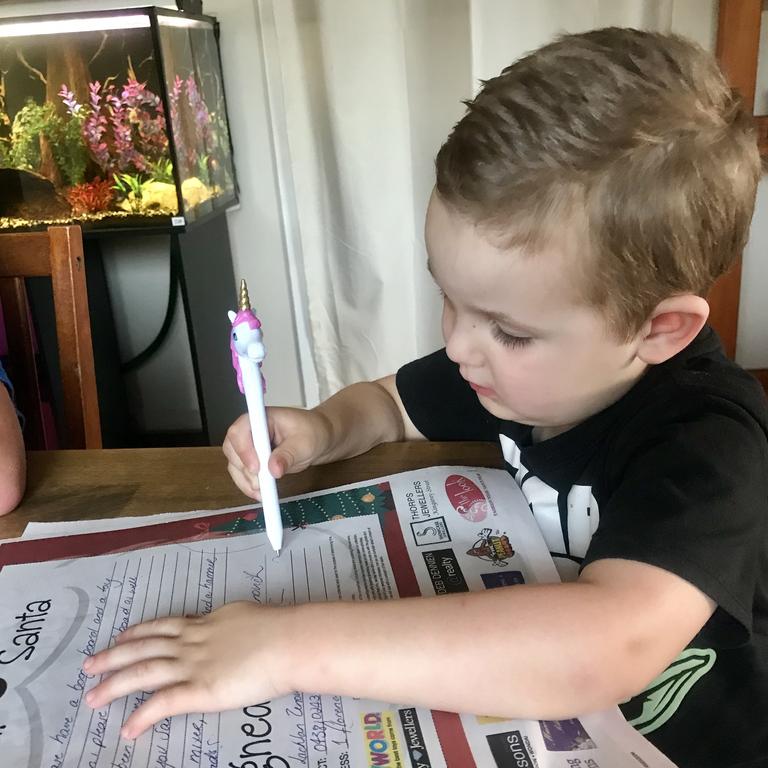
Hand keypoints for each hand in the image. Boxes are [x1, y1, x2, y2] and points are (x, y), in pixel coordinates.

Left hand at [83, 602, 294, 738]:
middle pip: (144, 647)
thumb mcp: (246, 616)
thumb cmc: (277, 628)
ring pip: (144, 672)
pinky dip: (142, 716)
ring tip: (93, 697)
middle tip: (90, 665)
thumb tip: (231, 625)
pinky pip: (163, 704)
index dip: (140, 631)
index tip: (122, 636)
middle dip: (114, 656)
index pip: (164, 626)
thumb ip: (230, 624)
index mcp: (205, 623)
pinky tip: (128, 729)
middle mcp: (193, 642)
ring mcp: (194, 665)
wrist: (287, 642)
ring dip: (115, 684)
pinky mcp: (200, 690)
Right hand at [222, 407, 329, 498]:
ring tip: (263, 493)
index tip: (257, 468)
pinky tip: (261, 494)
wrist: (319, 439)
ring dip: (245, 481)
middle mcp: (251, 430)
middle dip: (245, 469)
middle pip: (232, 449)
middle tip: (261, 484)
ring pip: (234, 464)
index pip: (240, 430)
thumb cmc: (313, 432)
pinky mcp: (252, 460)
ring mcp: (250, 446)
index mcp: (261, 418)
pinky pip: (242, 474)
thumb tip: (273, 469)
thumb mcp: (305, 443)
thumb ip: (288, 455)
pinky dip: (249, 486)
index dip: (243, 450)